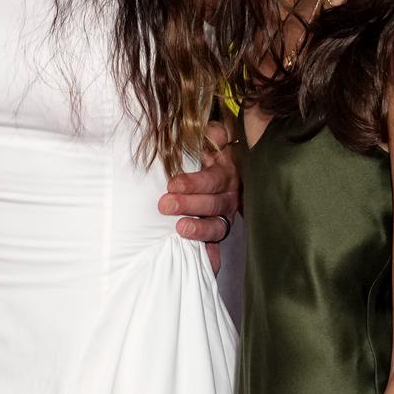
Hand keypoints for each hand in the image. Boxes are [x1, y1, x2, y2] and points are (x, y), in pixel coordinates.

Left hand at [163, 121, 239, 266]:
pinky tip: (204, 262)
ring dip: (199, 228)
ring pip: (217, 226)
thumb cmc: (200, 158)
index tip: (173, 185)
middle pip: (214, 204)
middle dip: (190, 204)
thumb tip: (215, 131)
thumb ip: (212, 136)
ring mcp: (222, 218)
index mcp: (224, 174)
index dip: (195, 183)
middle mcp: (227, 197)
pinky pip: (215, 249)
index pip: (213, 180)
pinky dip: (210, 256)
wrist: (208, 174)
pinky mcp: (215, 237)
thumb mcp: (206, 144)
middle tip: (166, 204)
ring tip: (180, 228)